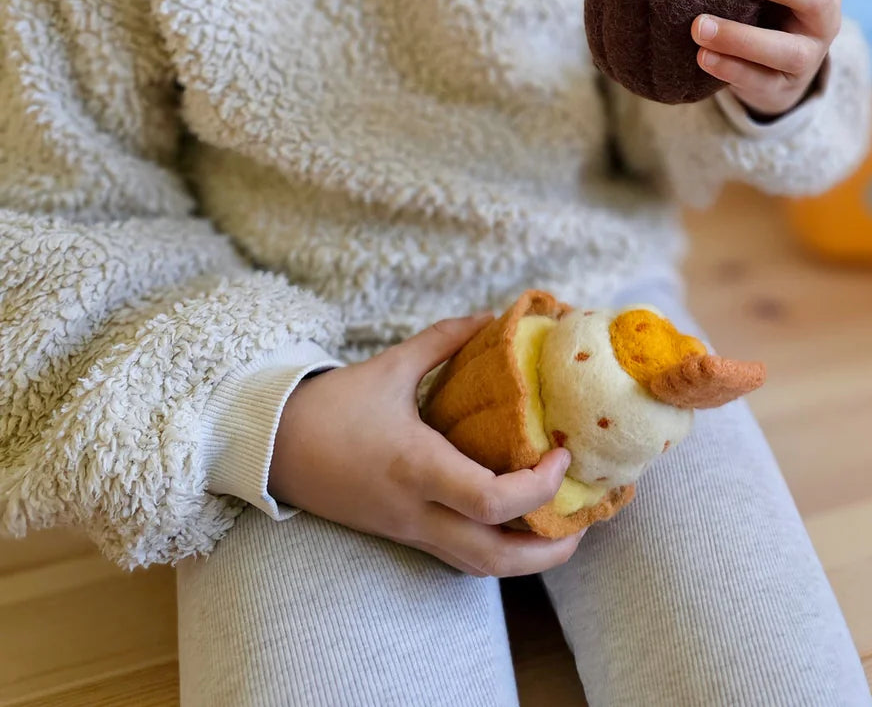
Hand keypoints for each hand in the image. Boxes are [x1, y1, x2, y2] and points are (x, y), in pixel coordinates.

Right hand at [269, 313, 581, 576]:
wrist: (273, 446)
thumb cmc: (332, 404)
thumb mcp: (391, 365)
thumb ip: (444, 340)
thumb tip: (491, 317)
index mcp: (417, 467)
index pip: (490, 501)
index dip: (538, 487)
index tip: (563, 455)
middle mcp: (417, 510)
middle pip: (494, 558)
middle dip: (548, 551)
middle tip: (586, 519)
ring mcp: (408, 530)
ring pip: (478, 568)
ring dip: (528, 560)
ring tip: (564, 529)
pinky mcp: (402, 535)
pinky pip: (459, 557)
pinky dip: (497, 550)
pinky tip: (519, 525)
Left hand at [690, 0, 859, 118]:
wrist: (777, 71)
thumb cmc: (770, 6)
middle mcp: (825, 16)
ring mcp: (809, 55)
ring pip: (786, 49)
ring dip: (740, 36)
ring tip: (699, 26)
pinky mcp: (783, 87)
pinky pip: (760, 80)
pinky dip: (730, 68)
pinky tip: (703, 56)